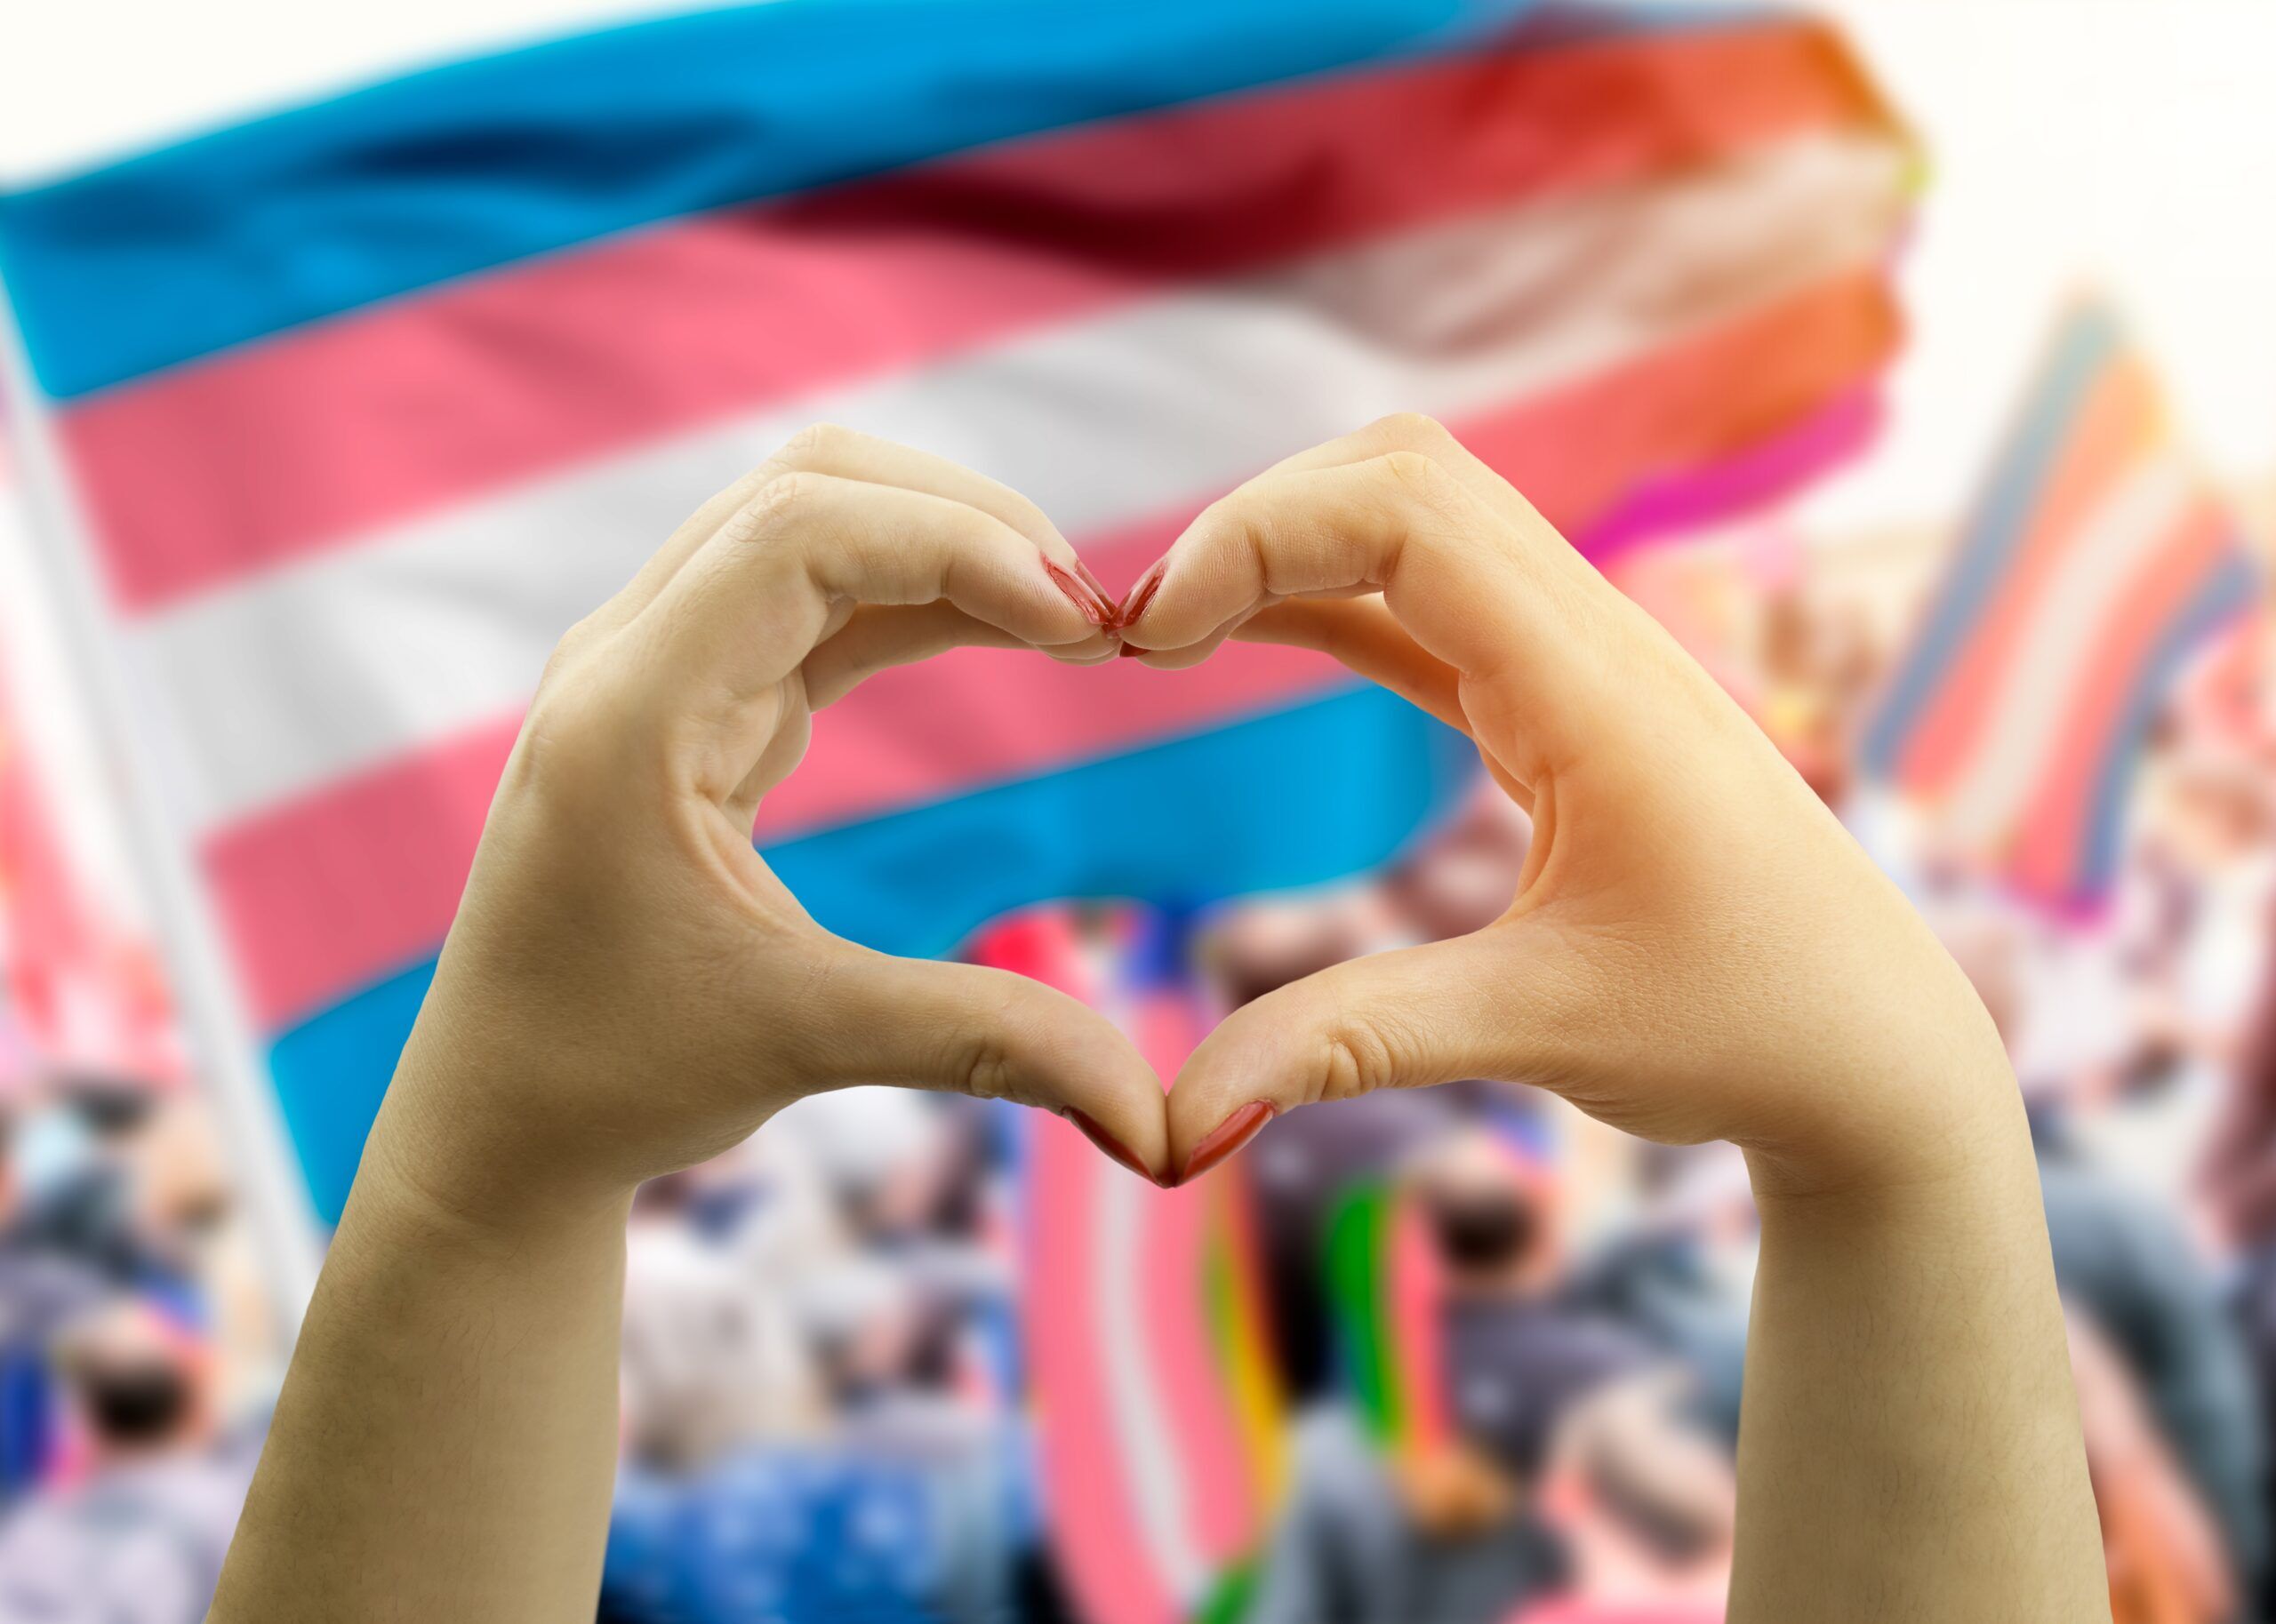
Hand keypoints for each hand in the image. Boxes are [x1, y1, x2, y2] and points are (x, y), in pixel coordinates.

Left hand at [369, 426, 1173, 1227]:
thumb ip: (989, 1042)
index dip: (960, 545)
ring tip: (1072, 623)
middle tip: (1095, 614)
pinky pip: (811, 600)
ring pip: (812, 526)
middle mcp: (629, 658)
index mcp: (631, 710)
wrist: (497, 1123)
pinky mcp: (688, 701)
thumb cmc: (616, 1078)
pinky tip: (1008, 633)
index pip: (802, 532)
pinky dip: (916, 599)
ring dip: (947, 549)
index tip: (1086, 623)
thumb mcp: (808, 1044)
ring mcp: (653, 668)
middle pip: (810, 488)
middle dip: (967, 522)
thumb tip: (1160, 1119)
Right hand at [1119, 414, 2014, 1193]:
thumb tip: (1173, 1127)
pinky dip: (1331, 599)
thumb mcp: (1540, 1031)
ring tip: (1166, 631)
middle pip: (1405, 475)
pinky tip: (1248, 633)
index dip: (1257, 533)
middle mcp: (1594, 638)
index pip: (1408, 512)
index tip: (1149, 635)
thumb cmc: (1746, 1031)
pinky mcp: (1567, 706)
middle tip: (1139, 630)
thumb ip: (1350, 1045)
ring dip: (1291, 546)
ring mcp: (1584, 662)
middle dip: (1257, 519)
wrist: (1878, 1051)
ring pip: (1420, 521)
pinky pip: (1433, 604)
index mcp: (1595, 686)